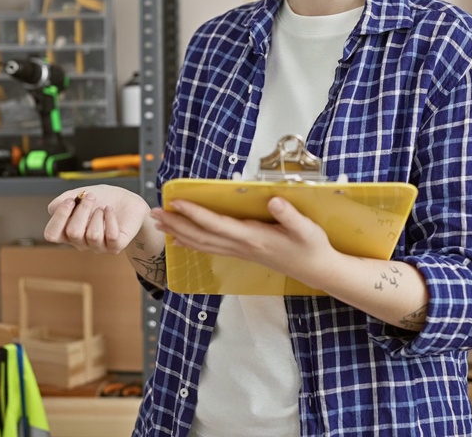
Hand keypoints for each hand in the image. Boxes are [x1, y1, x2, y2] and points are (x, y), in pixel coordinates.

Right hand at [44, 184, 149, 254]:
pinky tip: (110, 210)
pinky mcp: (116, 246)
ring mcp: (98, 247)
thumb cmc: (103, 199)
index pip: (52, 234)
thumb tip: (52, 208)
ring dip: (98, 215)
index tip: (70, 200)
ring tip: (103, 208)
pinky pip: (111, 235)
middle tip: (91, 197)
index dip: (59, 217)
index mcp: (68, 232)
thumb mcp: (80, 194)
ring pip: (93, 235)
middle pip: (73, 232)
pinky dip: (111, 218)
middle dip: (83, 210)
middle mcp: (81, 243)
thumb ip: (63, 200)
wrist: (127, 201)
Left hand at [153, 197, 335, 284]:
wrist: (317, 269)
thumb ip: (290, 215)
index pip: (217, 224)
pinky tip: (180, 240)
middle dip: (176, 224)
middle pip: (202, 236)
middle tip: (154, 213)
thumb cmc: (312, 247)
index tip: (176, 202)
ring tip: (159, 222)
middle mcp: (242, 246)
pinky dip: (192, 243)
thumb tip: (273, 201)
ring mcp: (241, 251)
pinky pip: (210, 248)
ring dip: (178, 233)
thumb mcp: (307, 228)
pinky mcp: (243, 253)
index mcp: (254, 237)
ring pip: (202, 243)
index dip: (195, 214)